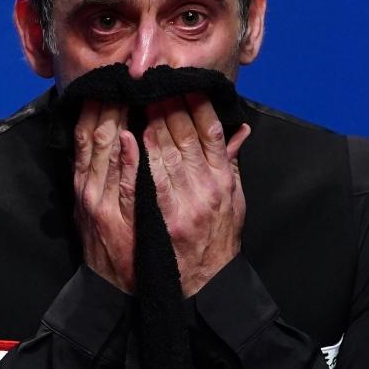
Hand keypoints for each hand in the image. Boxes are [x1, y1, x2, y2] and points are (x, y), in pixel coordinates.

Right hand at [73, 100, 137, 293]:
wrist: (115, 292)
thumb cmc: (113, 250)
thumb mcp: (100, 212)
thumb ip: (106, 179)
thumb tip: (109, 145)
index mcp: (86, 185)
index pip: (85, 137)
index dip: (93, 108)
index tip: (105, 83)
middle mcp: (88, 190)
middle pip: (93, 137)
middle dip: (105, 105)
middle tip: (118, 77)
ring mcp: (101, 203)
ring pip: (103, 152)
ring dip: (112, 120)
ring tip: (125, 92)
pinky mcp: (117, 219)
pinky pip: (121, 183)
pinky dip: (122, 159)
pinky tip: (127, 138)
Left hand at [143, 93, 250, 297]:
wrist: (203, 285)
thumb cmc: (217, 240)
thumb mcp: (234, 202)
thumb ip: (231, 165)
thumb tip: (239, 132)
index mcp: (222, 180)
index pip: (211, 132)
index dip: (198, 105)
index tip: (184, 85)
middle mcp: (204, 188)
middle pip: (185, 137)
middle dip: (169, 106)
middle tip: (154, 83)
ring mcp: (182, 203)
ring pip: (164, 153)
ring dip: (150, 123)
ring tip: (138, 100)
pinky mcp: (161, 218)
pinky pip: (147, 182)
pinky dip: (138, 158)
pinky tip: (128, 137)